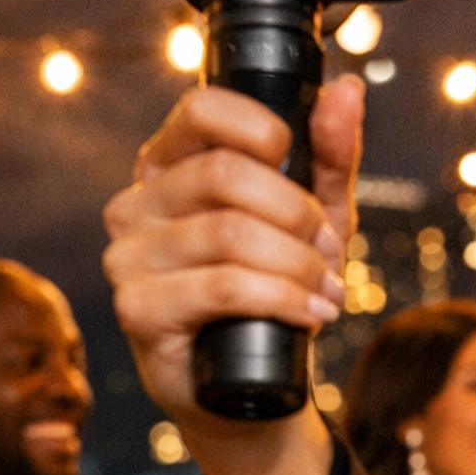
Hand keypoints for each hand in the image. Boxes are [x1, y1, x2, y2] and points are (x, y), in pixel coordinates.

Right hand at [102, 78, 361, 434]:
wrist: (251, 384)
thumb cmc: (275, 287)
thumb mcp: (313, 217)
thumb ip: (329, 155)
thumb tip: (346, 90)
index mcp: (169, 164)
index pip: (202, 111)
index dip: (261, 128)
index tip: (296, 162)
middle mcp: (137, 202)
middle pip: (225, 174)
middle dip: (299, 214)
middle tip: (330, 251)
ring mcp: (129, 256)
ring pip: (230, 234)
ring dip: (298, 265)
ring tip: (325, 291)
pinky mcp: (137, 308)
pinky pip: (223, 287)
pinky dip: (282, 299)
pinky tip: (310, 315)